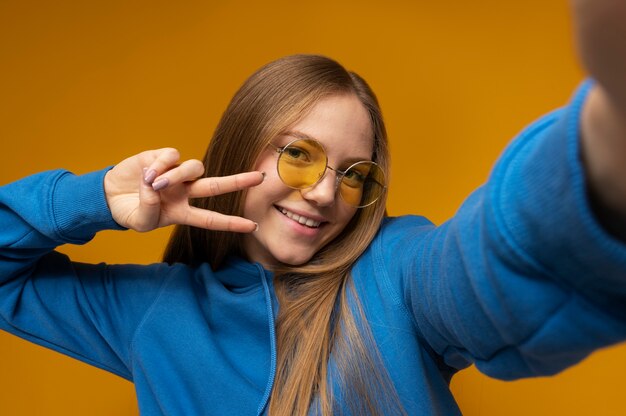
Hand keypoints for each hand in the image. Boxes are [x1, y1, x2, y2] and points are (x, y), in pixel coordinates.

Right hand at [103, 148, 262, 232]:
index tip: (254, 226)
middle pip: (216, 186)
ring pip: (193, 168)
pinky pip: (171, 156)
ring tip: (155, 184)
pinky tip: (147, 173)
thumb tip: (156, 187)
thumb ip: (148, 210)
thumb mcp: (139, 223)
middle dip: (239, 182)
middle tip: (260, 178)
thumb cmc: (130, 212)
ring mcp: (175, 174)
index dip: (232, 223)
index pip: (211, 219)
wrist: (109, 197)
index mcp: (182, 212)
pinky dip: (161, 165)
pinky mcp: (161, 157)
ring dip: (177, 175)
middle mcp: (185, 192)